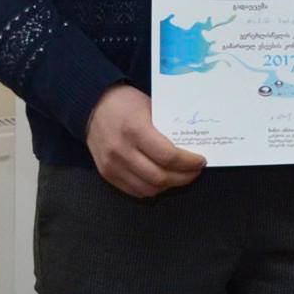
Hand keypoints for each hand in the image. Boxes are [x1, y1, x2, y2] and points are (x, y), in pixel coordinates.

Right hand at [85, 83, 205, 197]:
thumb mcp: (151, 106)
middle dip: (183, 177)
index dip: (188, 163)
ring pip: (147, 188)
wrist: (92, 106)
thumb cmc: (126, 102)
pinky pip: (133, 190)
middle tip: (195, 171)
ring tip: (180, 176)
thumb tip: (193, 145)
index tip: (201, 160)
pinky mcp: (106, 173)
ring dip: (168, 186)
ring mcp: (112, 165)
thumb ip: (168, 127)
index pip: (168, 156)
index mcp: (136, 130)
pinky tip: (162, 180)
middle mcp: (122, 151)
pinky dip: (151, 189)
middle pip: (159, 177)